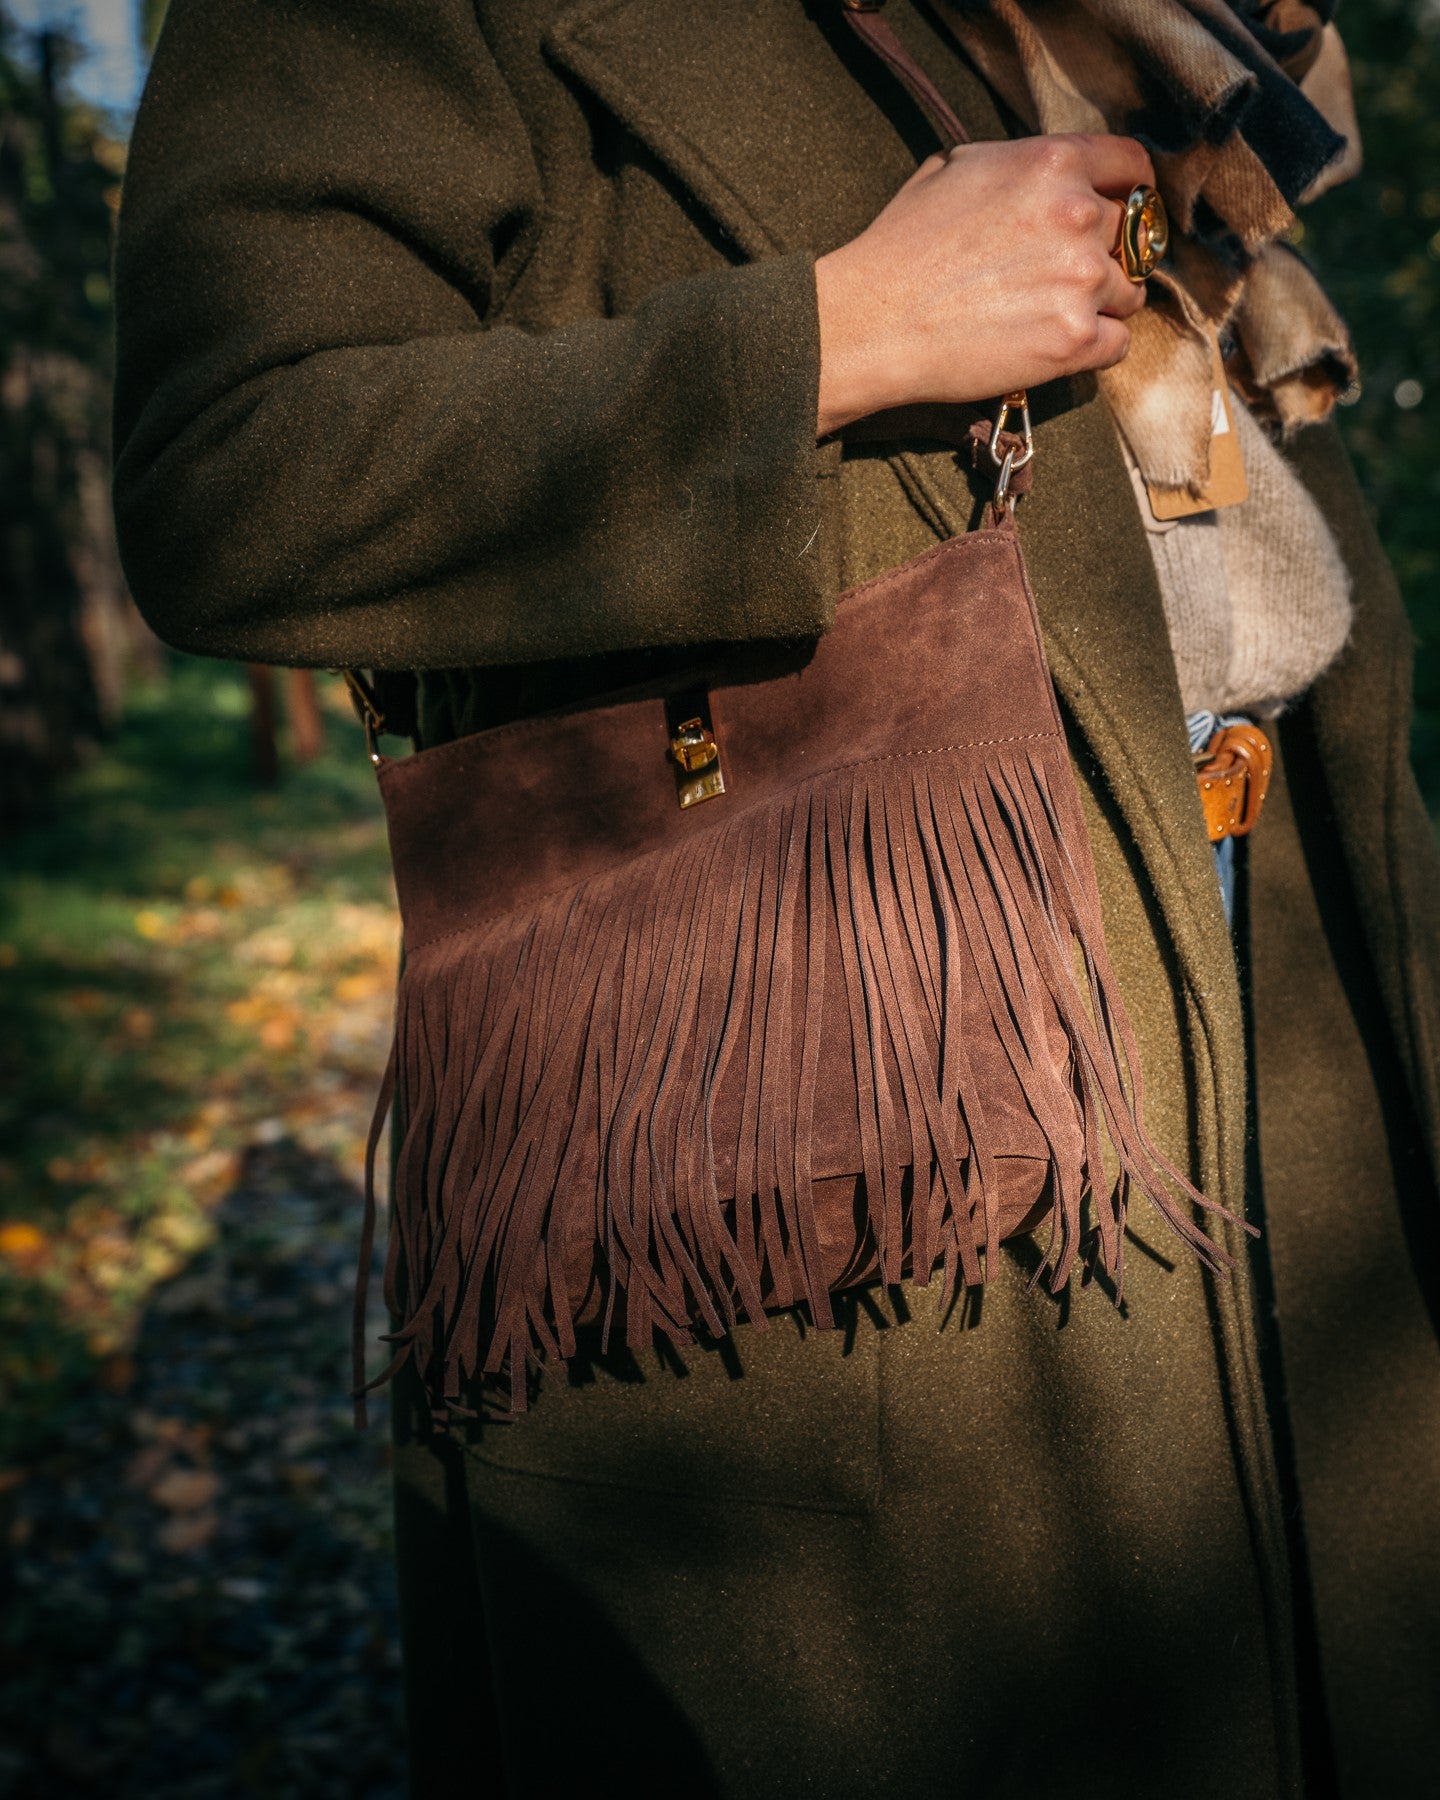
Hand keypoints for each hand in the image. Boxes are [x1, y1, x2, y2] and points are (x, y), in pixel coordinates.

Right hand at [814, 134, 1154, 436]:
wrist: (872, 322)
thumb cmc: (900, 247)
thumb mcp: (953, 169)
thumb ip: (1015, 167)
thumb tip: (1040, 179)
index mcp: (1052, 163)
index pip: (1131, 167)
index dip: (1128, 191)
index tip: (1119, 213)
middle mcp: (1078, 214)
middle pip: (1131, 236)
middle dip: (1106, 256)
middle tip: (1065, 279)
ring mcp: (1081, 280)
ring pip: (1130, 292)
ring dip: (1102, 305)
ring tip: (1054, 316)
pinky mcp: (1074, 340)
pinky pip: (1118, 344)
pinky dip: (1094, 349)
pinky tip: (1057, 348)